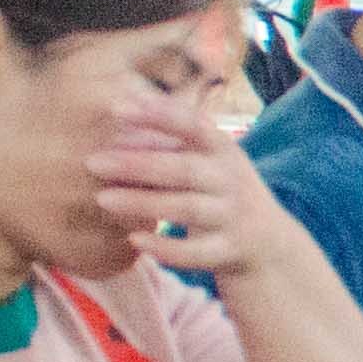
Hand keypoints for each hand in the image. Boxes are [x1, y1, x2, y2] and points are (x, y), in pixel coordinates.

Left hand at [90, 106, 302, 286]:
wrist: (270, 244)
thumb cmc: (222, 194)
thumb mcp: (212, 162)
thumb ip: (174, 146)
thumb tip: (118, 122)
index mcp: (225, 151)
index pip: (195, 126)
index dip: (159, 115)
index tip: (118, 108)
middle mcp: (232, 181)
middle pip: (184, 169)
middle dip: (137, 164)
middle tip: (92, 162)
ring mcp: (232, 217)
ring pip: (187, 209)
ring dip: (143, 203)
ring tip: (102, 199)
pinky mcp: (228, 251)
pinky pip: (195, 253)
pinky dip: (165, 248)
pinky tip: (134, 239)